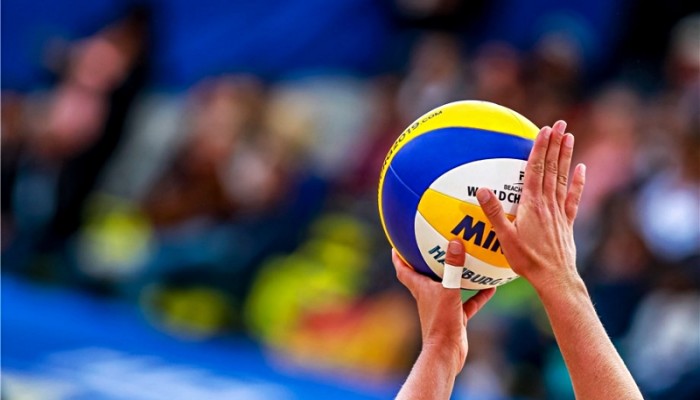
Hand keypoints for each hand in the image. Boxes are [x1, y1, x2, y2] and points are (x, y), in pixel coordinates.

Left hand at [392, 241, 495, 371]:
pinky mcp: (456, 317)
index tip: (397, 245)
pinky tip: (491, 287)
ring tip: (469, 262)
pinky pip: (468, 302)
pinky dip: (478, 295)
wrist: (447, 352)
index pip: (403, 270)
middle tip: (436, 245)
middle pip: (424, 276)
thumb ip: (453, 268)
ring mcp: (443, 307)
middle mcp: (429, 296)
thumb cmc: (441, 322)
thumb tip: (456, 242)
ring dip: (456, 276)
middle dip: (428, 261)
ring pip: (449, 287)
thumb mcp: (448, 291)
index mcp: (421, 289)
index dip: (399, 257)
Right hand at [476, 120, 585, 293]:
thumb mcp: (504, 238)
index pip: (536, 170)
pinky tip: (581, 168)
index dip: (539, 149)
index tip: (543, 129)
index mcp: (532, 205)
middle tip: (559, 124)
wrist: (554, 278)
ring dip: (565, 156)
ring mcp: (560, 212)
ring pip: (563, 177)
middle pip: (551, 168)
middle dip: (554, 144)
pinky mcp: (567, 222)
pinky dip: (578, 181)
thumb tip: (482, 190)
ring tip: (568, 136)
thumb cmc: (527, 261)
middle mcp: (548, 204)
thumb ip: (494, 213)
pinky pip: (573, 197)